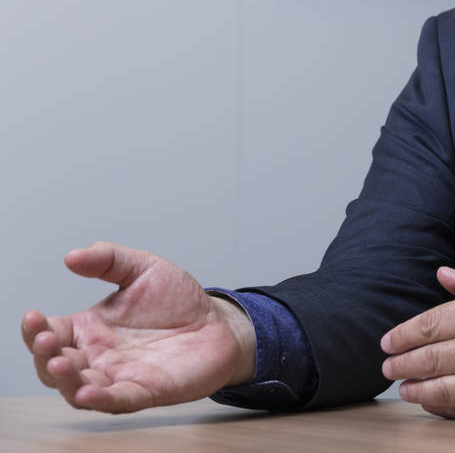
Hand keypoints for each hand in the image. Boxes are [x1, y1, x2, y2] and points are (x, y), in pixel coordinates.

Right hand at [20, 242, 256, 412]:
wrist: (218, 323)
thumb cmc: (178, 301)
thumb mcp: (143, 269)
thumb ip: (109, 259)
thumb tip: (72, 256)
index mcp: (90, 329)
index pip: (50, 334)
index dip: (36, 329)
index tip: (34, 316)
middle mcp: (98, 357)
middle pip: (55, 366)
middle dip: (44, 356)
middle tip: (46, 341)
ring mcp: (120, 377)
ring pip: (78, 389)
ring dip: (65, 381)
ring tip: (59, 364)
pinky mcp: (147, 391)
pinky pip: (118, 401)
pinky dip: (102, 400)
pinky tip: (88, 395)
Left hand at [380, 268, 454, 419]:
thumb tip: (441, 274)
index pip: (431, 324)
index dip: (403, 334)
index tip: (388, 342)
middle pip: (429, 357)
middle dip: (402, 364)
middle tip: (388, 367)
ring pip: (441, 389)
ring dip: (416, 390)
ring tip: (405, 388)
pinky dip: (443, 407)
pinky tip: (434, 401)